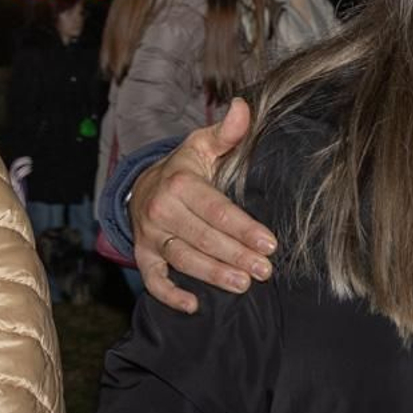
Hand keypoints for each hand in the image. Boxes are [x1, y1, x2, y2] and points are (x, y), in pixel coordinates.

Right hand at [132, 99, 275, 312]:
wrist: (142, 185)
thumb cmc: (185, 168)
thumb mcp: (202, 145)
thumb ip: (226, 132)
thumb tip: (244, 108)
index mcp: (180, 183)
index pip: (217, 209)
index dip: (243, 228)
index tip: (269, 243)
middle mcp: (162, 210)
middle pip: (203, 237)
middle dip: (236, 255)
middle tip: (265, 270)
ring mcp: (150, 235)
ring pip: (183, 259)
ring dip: (213, 274)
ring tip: (243, 284)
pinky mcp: (143, 254)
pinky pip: (153, 279)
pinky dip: (169, 295)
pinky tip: (194, 305)